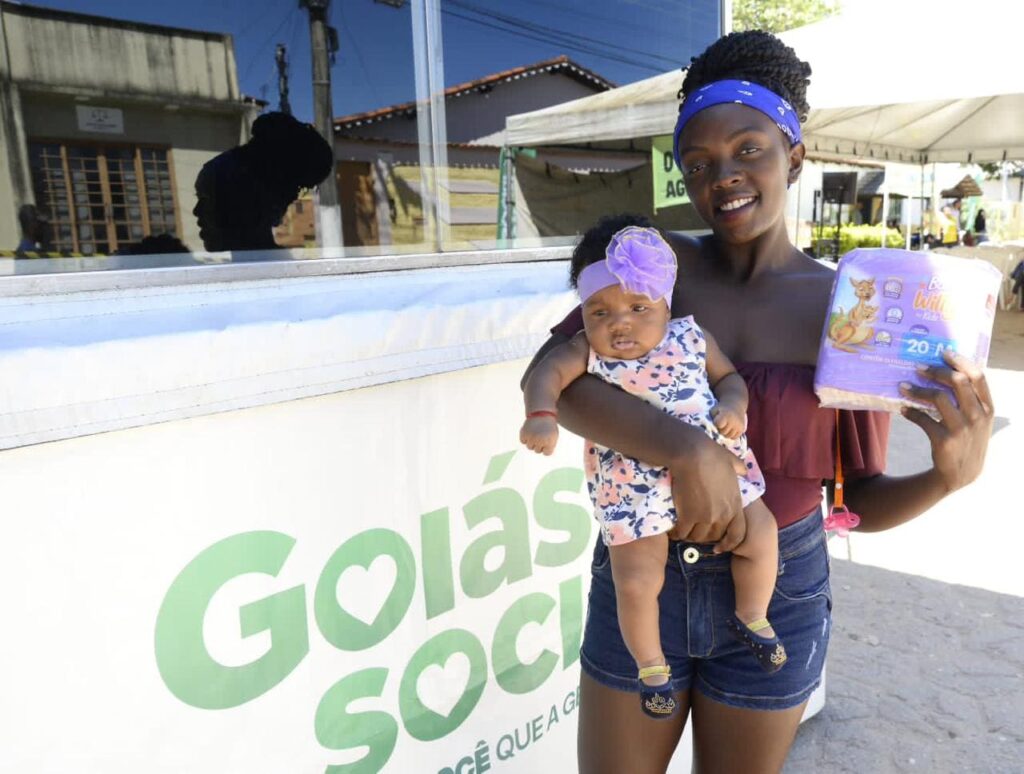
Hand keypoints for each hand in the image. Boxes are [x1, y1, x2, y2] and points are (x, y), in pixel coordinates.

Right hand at [520, 416, 558, 454]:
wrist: (541, 412)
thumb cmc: (548, 425)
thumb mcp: (554, 436)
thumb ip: (550, 446)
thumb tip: (544, 453)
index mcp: (549, 441)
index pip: (547, 453)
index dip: (547, 447)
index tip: (548, 440)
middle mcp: (540, 441)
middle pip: (537, 451)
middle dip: (539, 444)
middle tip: (541, 434)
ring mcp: (531, 437)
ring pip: (529, 447)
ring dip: (532, 442)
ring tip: (535, 432)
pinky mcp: (524, 433)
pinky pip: (523, 441)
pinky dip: (525, 437)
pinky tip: (529, 431)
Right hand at [665, 432, 747, 544]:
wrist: (692, 454)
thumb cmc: (712, 454)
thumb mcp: (732, 461)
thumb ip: (740, 468)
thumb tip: (743, 470)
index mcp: (735, 504)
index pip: (738, 534)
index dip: (729, 543)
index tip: (719, 547)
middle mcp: (722, 515)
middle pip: (714, 536)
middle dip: (706, 536)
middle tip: (696, 532)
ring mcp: (704, 517)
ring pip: (697, 537)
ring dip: (690, 536)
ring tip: (683, 532)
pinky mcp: (687, 516)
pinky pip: (682, 533)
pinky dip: (676, 534)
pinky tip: (672, 531)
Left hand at [710, 403, 745, 439]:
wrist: (735, 405)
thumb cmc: (721, 409)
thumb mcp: (714, 410)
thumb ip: (711, 418)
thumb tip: (712, 428)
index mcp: (726, 415)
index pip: (718, 424)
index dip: (716, 423)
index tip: (717, 420)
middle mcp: (733, 421)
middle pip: (723, 432)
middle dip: (720, 429)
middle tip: (721, 423)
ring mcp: (738, 426)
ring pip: (728, 436)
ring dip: (725, 433)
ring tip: (725, 426)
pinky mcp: (742, 429)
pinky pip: (734, 437)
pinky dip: (730, 435)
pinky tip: (729, 429)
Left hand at [899, 349, 993, 493]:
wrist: (961, 474)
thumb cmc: (967, 439)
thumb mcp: (978, 420)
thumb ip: (969, 400)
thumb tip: (947, 371)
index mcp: (988, 407)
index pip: (978, 376)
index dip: (961, 361)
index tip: (943, 352)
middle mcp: (977, 416)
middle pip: (958, 381)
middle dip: (936, 370)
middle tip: (918, 367)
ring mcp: (962, 428)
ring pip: (938, 397)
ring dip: (917, 389)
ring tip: (902, 386)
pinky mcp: (944, 440)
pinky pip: (922, 419)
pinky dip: (910, 412)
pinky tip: (903, 408)